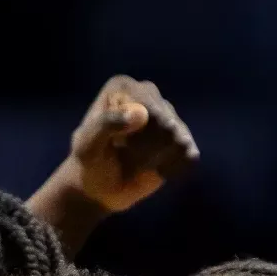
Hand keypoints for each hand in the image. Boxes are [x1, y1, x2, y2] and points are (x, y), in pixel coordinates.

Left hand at [62, 76, 198, 212]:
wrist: (101, 189)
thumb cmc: (90, 164)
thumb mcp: (87, 146)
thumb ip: (106, 126)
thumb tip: (141, 113)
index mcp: (123, 87)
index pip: (148, 109)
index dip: (135, 136)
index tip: (115, 144)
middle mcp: (148, 94)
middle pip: (167, 125)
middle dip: (147, 149)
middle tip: (126, 155)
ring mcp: (167, 115)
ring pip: (179, 141)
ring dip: (157, 160)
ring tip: (138, 161)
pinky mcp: (182, 138)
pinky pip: (188, 155)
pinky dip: (171, 168)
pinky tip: (154, 169)